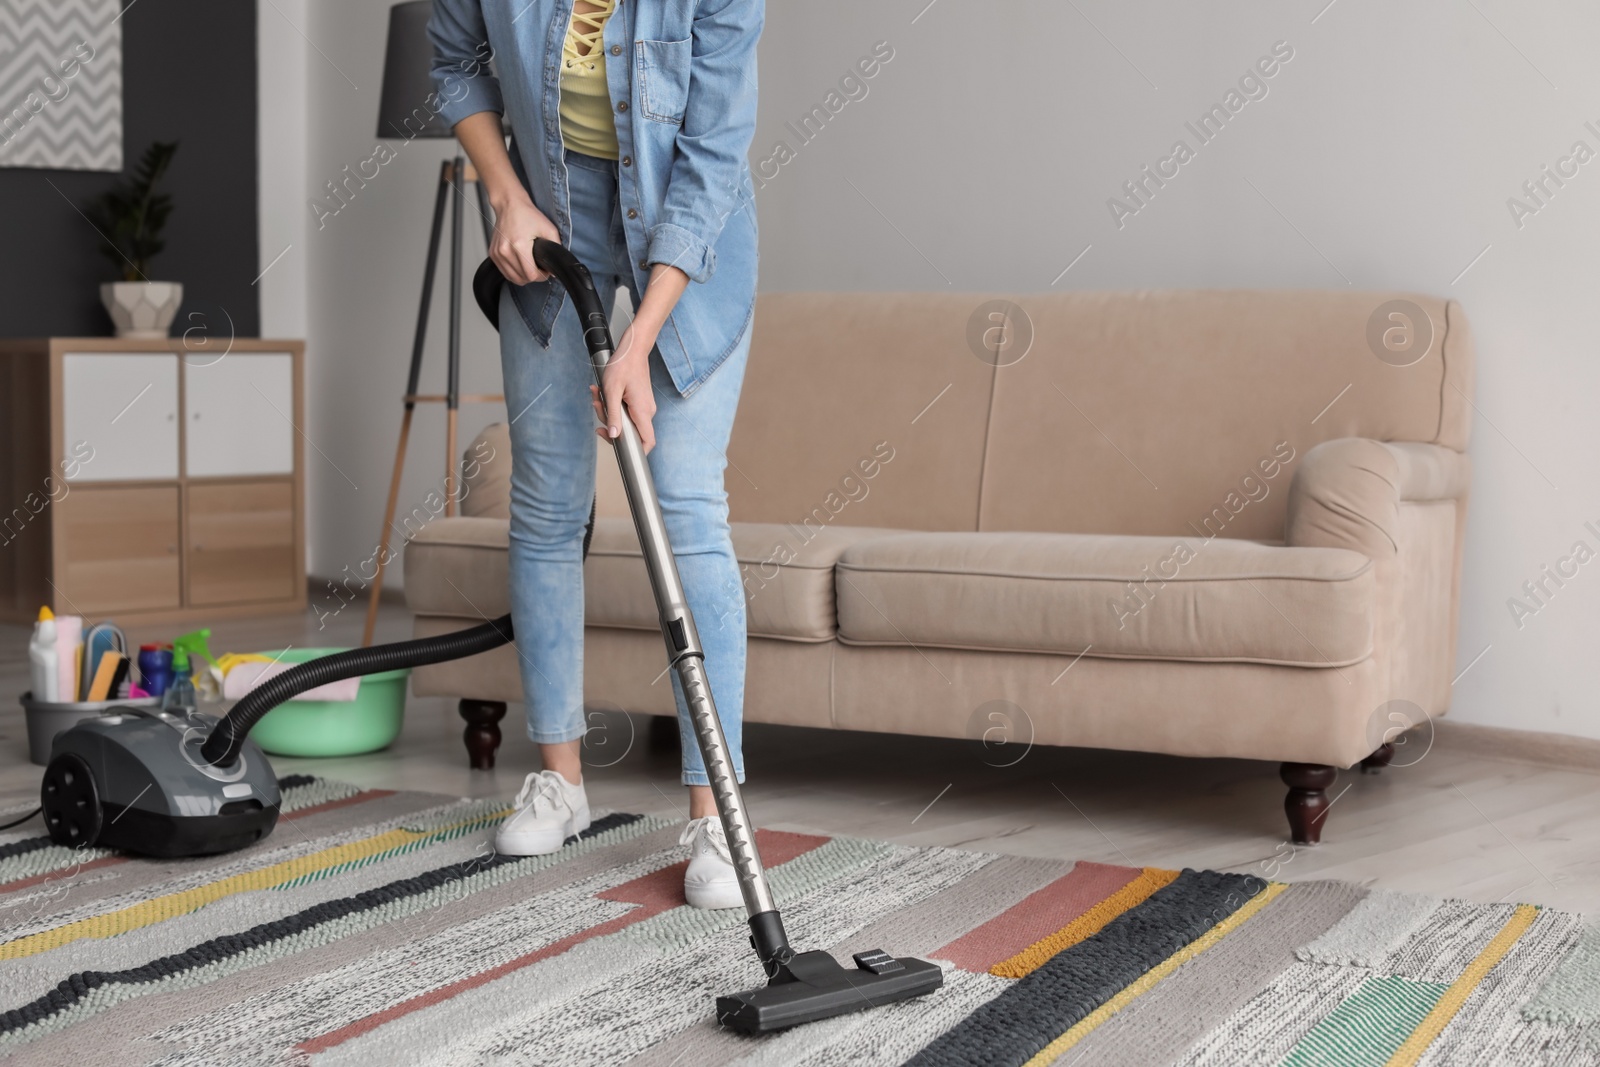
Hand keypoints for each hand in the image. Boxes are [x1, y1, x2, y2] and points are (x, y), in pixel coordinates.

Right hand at [489, 190, 559, 284]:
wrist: (509, 205)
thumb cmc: (527, 215)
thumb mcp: (549, 229)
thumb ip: (555, 248)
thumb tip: (555, 268)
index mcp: (518, 245)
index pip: (531, 275)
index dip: (542, 276)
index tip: (546, 270)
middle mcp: (505, 251)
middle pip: (522, 279)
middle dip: (534, 277)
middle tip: (540, 268)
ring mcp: (497, 253)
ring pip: (513, 278)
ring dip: (524, 276)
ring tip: (531, 266)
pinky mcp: (493, 254)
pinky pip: (505, 272)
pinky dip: (514, 272)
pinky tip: (521, 265)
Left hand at [591, 316, 660, 451]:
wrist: (633, 349)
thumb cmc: (623, 365)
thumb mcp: (612, 391)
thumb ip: (613, 415)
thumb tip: (614, 434)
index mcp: (643, 411)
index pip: (647, 441)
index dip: (637, 452)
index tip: (619, 450)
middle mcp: (647, 411)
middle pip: (630, 431)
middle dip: (609, 422)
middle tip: (597, 407)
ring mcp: (644, 406)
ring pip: (625, 420)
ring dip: (608, 410)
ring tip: (598, 395)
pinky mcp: (639, 402)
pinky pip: (626, 410)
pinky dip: (613, 404)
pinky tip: (604, 393)